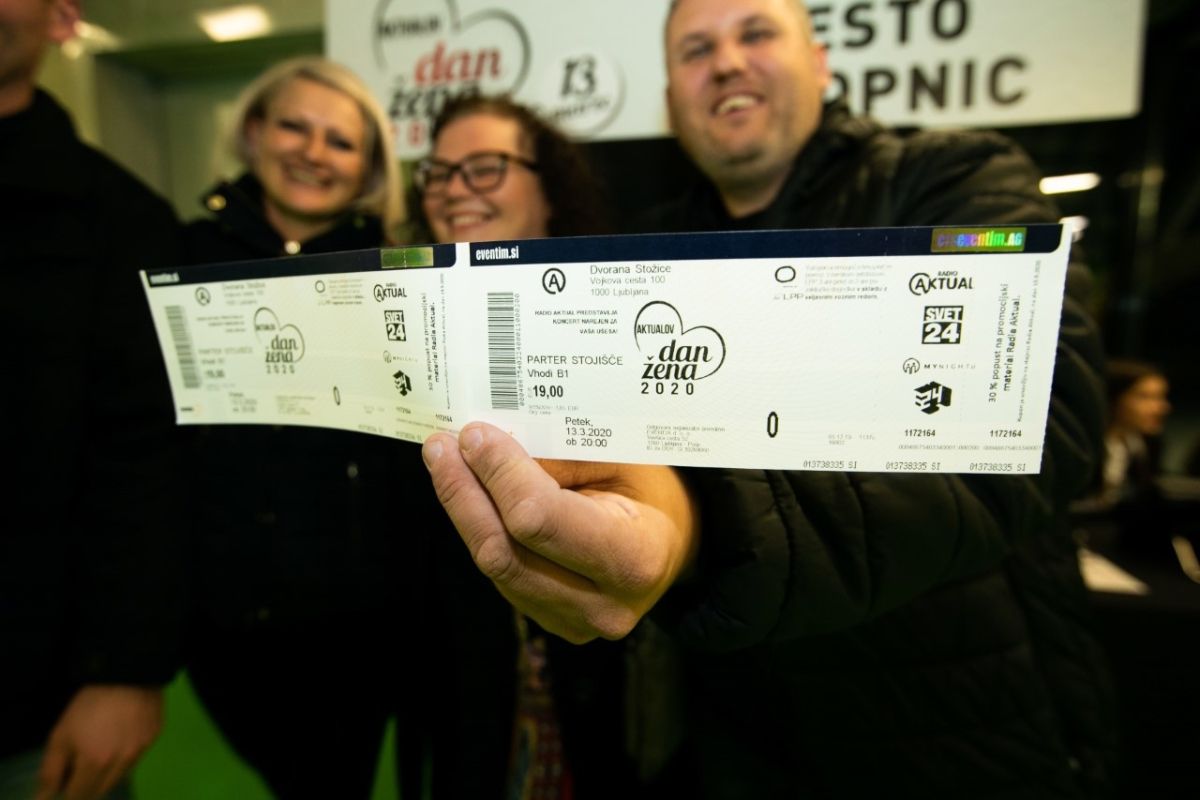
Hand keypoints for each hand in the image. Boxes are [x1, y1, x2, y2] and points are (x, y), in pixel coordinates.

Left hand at [36, 685, 162, 799]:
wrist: (128, 673)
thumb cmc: (89, 704)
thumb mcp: (61, 734)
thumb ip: (51, 770)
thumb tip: (44, 797)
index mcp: (95, 764)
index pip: (78, 796)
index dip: (67, 790)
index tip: (64, 777)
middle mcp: (121, 764)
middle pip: (100, 790)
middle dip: (86, 784)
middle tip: (79, 763)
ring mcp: (141, 752)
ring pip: (119, 776)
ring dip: (106, 772)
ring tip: (101, 747)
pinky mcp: (154, 739)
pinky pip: (136, 758)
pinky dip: (124, 756)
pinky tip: (120, 736)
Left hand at [423, 422, 697, 642]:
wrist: (675, 546)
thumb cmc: (652, 491)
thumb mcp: (623, 457)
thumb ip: (559, 456)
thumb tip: (486, 444)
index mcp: (635, 558)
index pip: (541, 520)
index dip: (499, 475)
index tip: (474, 434)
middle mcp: (604, 605)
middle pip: (506, 551)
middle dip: (464, 492)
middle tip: (441, 445)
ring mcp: (575, 623)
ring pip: (495, 567)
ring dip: (463, 509)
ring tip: (446, 461)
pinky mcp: (551, 623)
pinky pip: (501, 575)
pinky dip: (481, 529)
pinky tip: (470, 492)